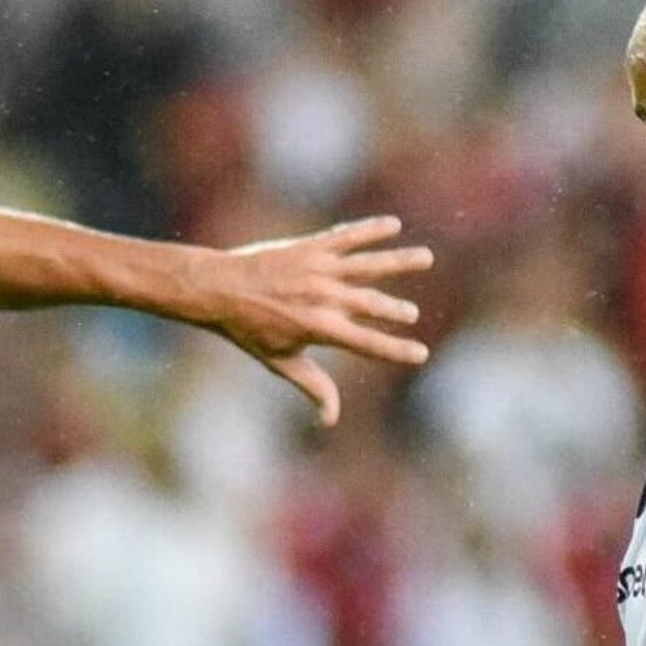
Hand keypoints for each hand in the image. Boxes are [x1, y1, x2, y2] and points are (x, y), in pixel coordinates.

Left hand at [189, 216, 434, 426]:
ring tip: (426, 257)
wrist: (218, 288)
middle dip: (395, 310)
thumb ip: (312, 385)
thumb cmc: (248, 329)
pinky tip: (392, 224)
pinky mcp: (310, 248)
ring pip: (368, 264)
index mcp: (319, 328)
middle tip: (412, 314)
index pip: (367, 342)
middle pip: (371, 304)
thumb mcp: (280, 361)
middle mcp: (323, 298)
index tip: (421, 354)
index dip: (396, 349)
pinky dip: (369, 230)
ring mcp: (318, 270)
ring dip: (398, 261)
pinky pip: (346, 237)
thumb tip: (331, 420)